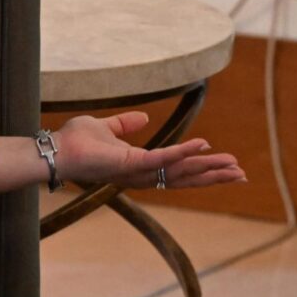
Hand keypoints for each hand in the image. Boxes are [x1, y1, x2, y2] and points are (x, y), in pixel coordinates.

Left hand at [54, 113, 245, 190]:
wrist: (56, 150)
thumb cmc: (75, 142)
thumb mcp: (106, 127)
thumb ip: (125, 124)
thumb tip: (143, 118)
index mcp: (139, 167)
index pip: (177, 171)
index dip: (201, 168)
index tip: (224, 164)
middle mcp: (143, 175)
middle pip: (186, 178)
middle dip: (214, 176)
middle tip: (241, 173)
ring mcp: (139, 172)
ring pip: (182, 173)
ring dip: (208, 168)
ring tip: (233, 166)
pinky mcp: (132, 164)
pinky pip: (164, 158)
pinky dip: (185, 152)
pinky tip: (204, 144)